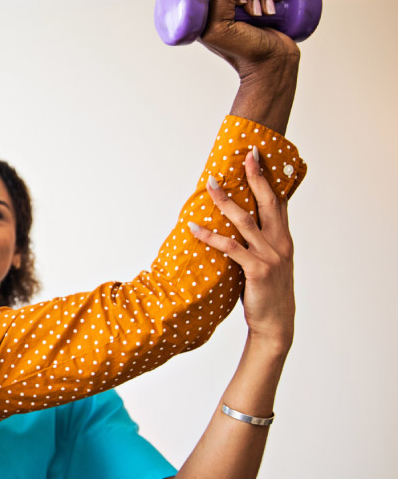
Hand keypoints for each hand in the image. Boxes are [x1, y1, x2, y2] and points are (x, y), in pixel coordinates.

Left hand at [188, 149, 294, 347]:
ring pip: (245, 221)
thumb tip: (242, 224)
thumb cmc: (267, 292)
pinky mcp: (257, 270)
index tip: (259, 157)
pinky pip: (230, 248)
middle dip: (255, 177)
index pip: (278, 201)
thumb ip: (261, 242)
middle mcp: (280, 243)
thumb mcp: (270, 262)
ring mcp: (270, 256)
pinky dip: (210, 236)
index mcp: (284, 239)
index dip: (269, 178)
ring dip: (226, 201)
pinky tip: (194, 227)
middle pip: (267, 202)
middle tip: (245, 155)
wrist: (276, 323)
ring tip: (210, 184)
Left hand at [198, 0, 300, 78]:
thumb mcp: (220, 29)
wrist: (273, 64)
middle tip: (253, 13)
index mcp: (203, 16)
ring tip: (266, 14)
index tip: (238, 3)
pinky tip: (278, 0)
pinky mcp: (260, 6)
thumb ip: (221, 0)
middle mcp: (220, 10)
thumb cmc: (243, 52)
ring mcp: (240, 8)